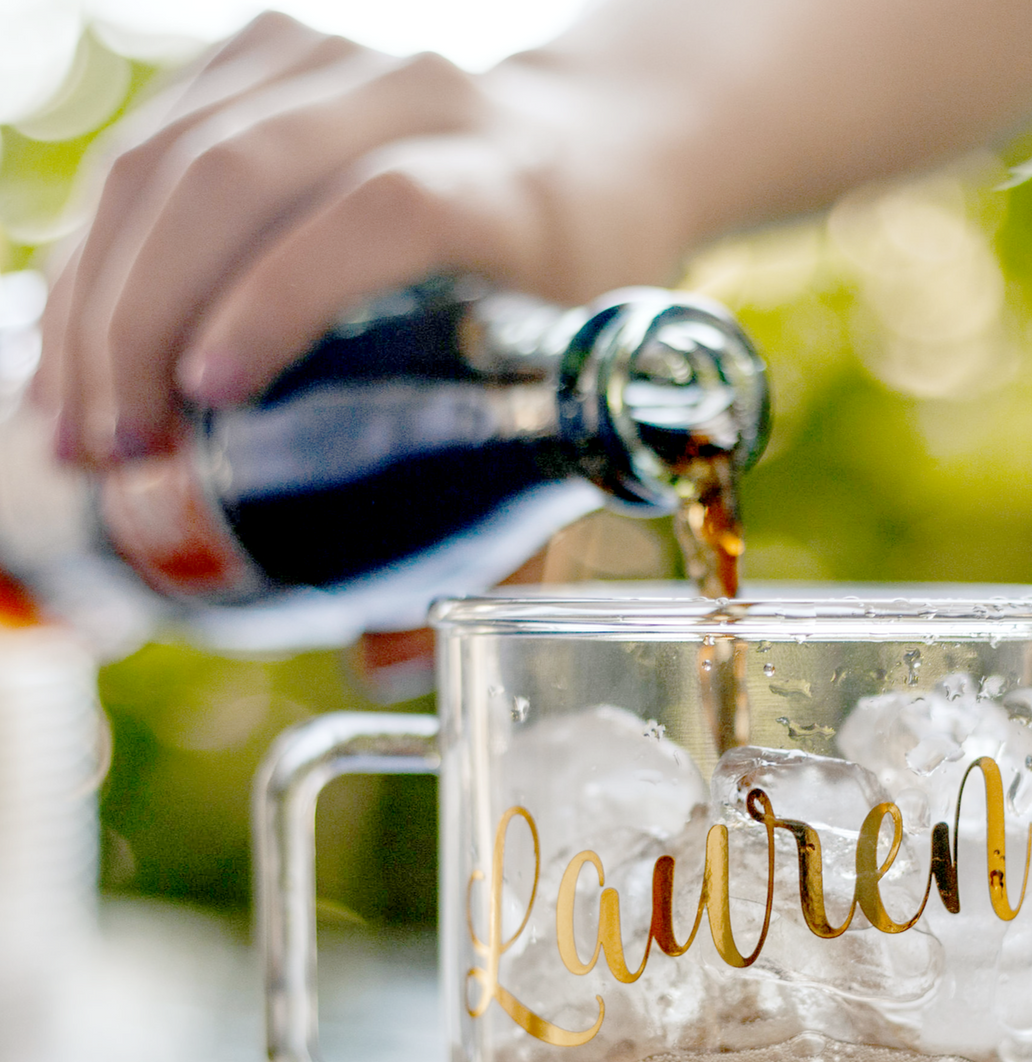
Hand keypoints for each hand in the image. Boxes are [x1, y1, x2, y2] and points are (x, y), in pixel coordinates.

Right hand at [36, 10, 688, 467]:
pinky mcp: (265, 55)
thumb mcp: (566, 390)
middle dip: (144, 322)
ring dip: (98, 298)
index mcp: (504, 184)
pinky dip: (97, 251)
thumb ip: (505, 525)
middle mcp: (415, 99)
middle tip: (113, 453)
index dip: (283, 300)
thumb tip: (390, 663)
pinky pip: (147, 140)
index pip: (379, 215)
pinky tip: (80, 348)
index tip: (209, 401)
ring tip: (77, 425)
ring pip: (167, 156)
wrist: (588, 141)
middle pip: (240, 178)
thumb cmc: (575, 285)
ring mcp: (331, 62)